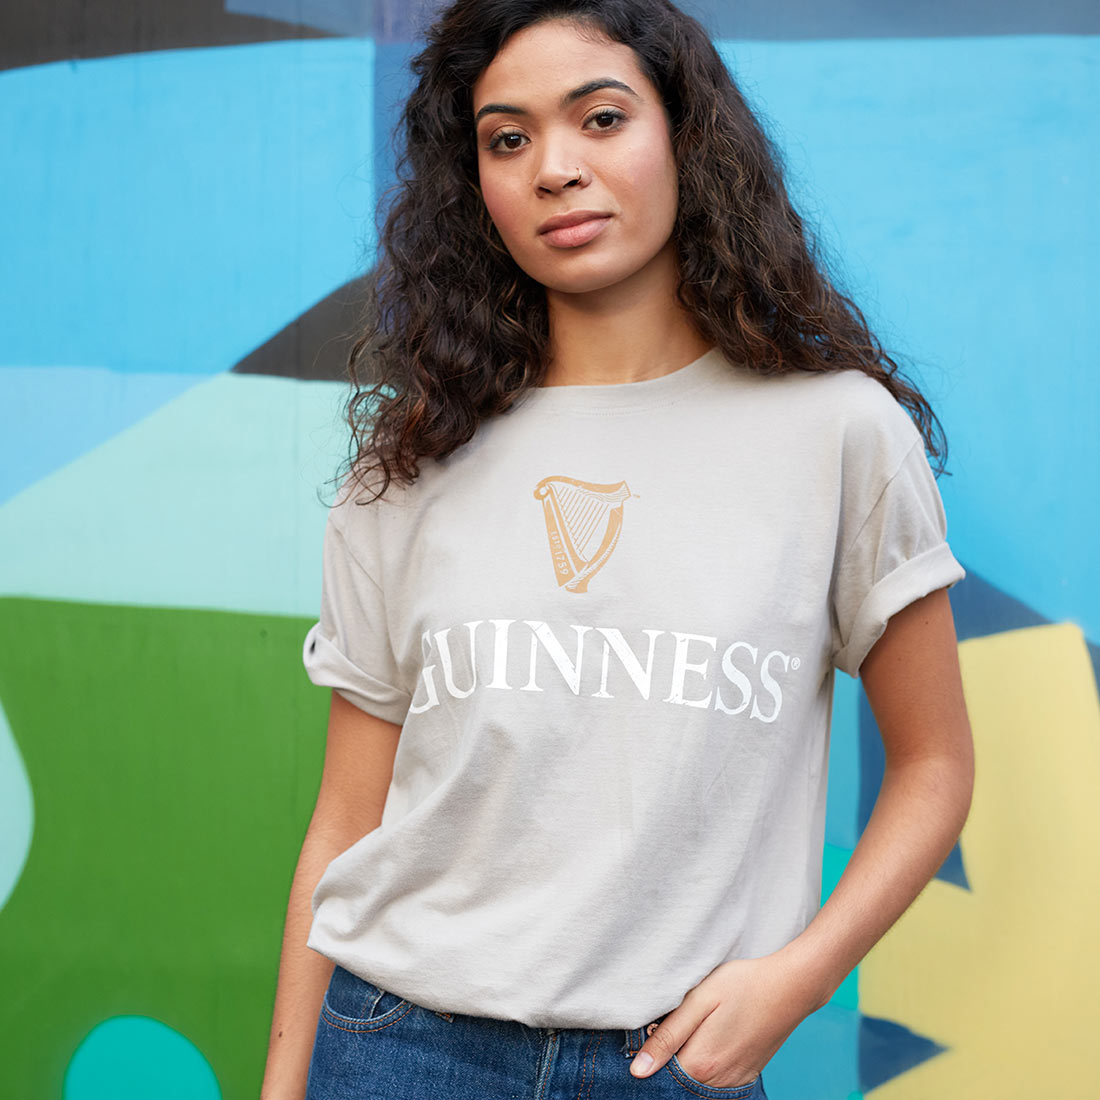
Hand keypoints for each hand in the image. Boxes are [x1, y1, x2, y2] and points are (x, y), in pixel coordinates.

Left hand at [629, 952, 827, 1088]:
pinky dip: (706, 1069)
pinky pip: (716, 1084)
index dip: (650, 1054)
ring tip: (694, 1029)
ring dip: (687, 1065)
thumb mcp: (699, 1000)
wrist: (790, 987)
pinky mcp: (747, 1077)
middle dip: (667, 1062)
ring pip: (696, 1084)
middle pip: (678, 1083)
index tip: (652, 1031)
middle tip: (674, 1027)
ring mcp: (735, 1082)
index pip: (659, 1075)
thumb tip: (638, 1070)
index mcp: (701, 1064)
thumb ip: (668, 1036)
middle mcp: (718, 1083)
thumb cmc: (742, 985)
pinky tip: (709, 1040)